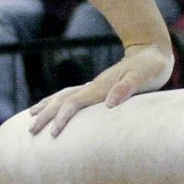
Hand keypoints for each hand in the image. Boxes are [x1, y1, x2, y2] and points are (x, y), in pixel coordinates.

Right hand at [27, 41, 175, 136]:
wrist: (152, 50)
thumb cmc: (151, 67)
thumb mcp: (143, 77)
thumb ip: (126, 88)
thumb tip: (109, 103)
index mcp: (101, 87)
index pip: (74, 103)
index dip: (62, 118)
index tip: (52, 133)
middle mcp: (94, 86)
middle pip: (62, 100)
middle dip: (46, 115)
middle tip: (31, 131)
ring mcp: (94, 85)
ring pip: (63, 95)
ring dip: (47, 106)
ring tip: (31, 118)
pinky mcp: (98, 87)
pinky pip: (72, 95)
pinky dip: (58, 101)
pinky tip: (54, 107)